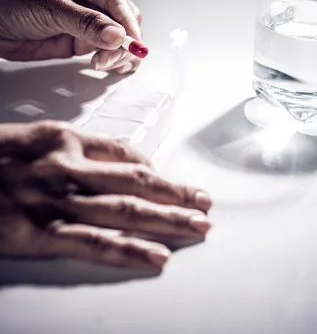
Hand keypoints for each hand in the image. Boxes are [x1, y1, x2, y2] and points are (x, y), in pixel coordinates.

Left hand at [0, 0, 142, 73]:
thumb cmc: (11, 0)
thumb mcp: (50, 9)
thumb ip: (86, 23)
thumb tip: (118, 35)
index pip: (118, 0)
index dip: (128, 24)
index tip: (133, 45)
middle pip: (127, 20)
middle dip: (124, 42)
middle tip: (109, 59)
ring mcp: (93, 18)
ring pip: (123, 37)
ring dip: (120, 53)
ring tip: (102, 63)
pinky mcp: (86, 39)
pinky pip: (109, 50)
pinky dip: (113, 60)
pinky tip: (106, 65)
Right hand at [0, 121, 211, 269]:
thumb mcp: (30, 139)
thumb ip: (71, 148)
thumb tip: (111, 161)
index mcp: (64, 139)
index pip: (126, 154)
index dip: (157, 172)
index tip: (175, 183)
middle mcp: (66, 166)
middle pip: (136, 182)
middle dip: (176, 194)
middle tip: (205, 203)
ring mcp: (53, 201)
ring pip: (125, 211)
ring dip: (168, 219)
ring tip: (198, 227)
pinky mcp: (36, 234)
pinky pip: (92, 244)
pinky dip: (128, 252)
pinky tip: (156, 258)